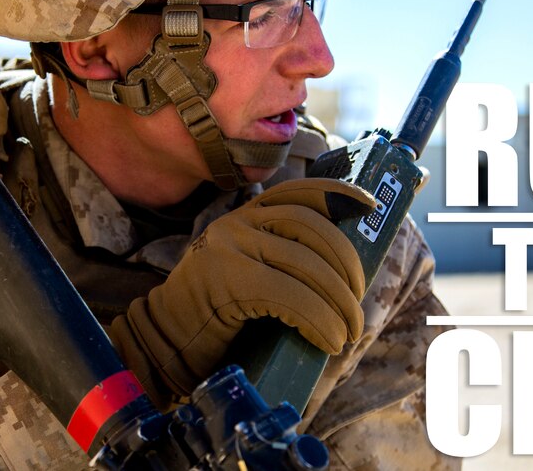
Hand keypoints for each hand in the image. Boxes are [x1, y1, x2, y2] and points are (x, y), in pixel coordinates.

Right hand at [109, 178, 375, 398]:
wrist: (162, 340)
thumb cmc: (214, 315)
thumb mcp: (248, 271)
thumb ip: (280, 259)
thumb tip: (341, 274)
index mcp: (245, 215)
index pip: (300, 193)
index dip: (340, 196)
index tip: (370, 207)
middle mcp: (238, 222)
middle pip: (313, 229)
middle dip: (348, 268)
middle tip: (356, 307)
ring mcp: (231, 247)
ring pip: (307, 264)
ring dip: (339, 302)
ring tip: (347, 332)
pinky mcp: (228, 280)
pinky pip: (290, 295)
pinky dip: (319, 320)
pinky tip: (328, 339)